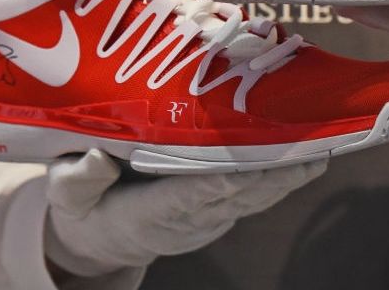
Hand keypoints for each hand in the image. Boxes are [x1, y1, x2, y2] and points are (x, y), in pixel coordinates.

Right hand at [43, 150, 326, 277]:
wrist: (100, 241)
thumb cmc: (82, 208)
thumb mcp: (65, 194)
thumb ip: (78, 178)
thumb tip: (98, 157)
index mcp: (146, 214)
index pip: (190, 195)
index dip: (222, 179)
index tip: (253, 163)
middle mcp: (186, 220)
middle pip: (237, 194)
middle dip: (275, 172)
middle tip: (310, 146)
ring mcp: (208, 218)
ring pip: (254, 196)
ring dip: (288, 174)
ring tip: (322, 146)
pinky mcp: (220, 211)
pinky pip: (255, 193)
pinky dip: (282, 174)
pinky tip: (308, 153)